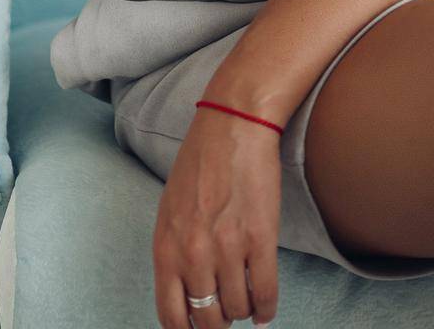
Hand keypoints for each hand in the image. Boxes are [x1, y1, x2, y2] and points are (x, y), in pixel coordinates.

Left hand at [152, 105, 280, 328]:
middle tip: (224, 315)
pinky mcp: (260, 240)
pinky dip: (267, 310)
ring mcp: (227, 248)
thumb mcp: (170, 209)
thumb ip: (173, 252)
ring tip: (245, 301)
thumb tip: (185, 296)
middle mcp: (193, 253)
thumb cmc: (200, 163)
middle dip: (217, 323)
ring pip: (237, 309)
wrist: (233, 125)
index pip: (170, 315)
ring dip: (242, 311)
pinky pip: (265, 295)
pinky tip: (265, 309)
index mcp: (166, 245)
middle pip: (207, 320)